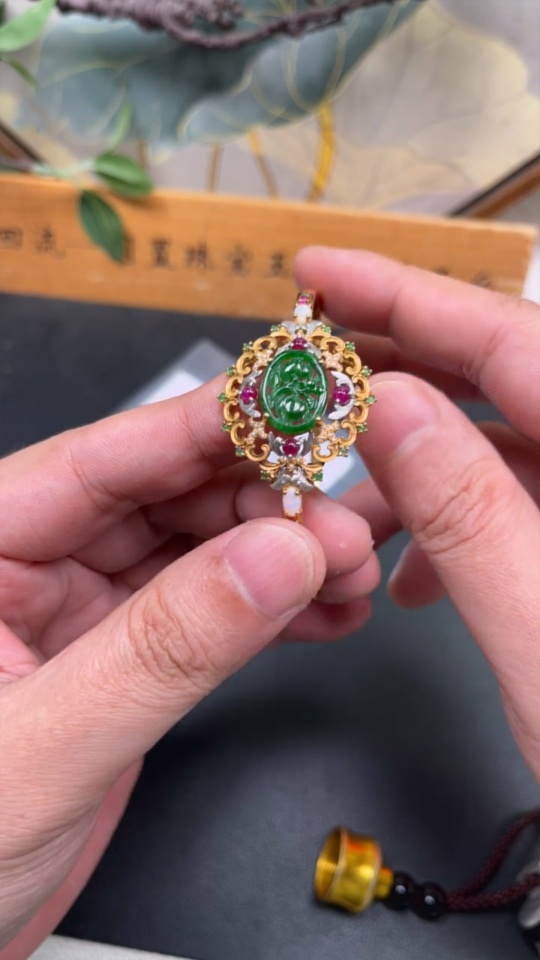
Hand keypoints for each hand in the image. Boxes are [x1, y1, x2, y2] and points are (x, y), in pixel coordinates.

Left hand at [0, 382, 378, 957]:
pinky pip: (201, 617)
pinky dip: (266, 616)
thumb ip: (162, 649)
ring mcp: (77, 615)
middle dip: (259, 505)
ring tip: (349, 567)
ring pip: (192, 555)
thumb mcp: (49, 747)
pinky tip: (323, 614)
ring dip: (276, 558)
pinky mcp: (118, 663)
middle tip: (338, 523)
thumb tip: (273, 558)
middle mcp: (28, 567)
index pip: (98, 462)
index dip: (201, 429)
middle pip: (160, 499)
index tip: (287, 408)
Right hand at [296, 247, 539, 780]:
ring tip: (346, 505)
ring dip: (415, 466)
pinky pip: (515, 500)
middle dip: (399, 367)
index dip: (408, 295)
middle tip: (313, 364)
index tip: (322, 274)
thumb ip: (467, 513)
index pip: (511, 341)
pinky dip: (452, 518)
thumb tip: (390, 406)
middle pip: (505, 376)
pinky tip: (409, 571)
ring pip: (500, 443)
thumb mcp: (536, 633)